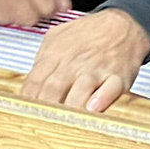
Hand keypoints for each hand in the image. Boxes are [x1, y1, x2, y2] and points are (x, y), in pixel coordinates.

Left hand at [21, 8, 149, 112]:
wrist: (123, 25)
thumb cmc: (90, 34)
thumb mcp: (58, 37)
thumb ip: (42, 59)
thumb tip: (29, 82)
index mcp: (57, 54)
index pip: (35, 81)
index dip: (28, 99)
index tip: (26, 113)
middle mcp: (74, 63)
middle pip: (53, 89)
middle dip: (45, 108)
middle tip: (43, 123)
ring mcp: (96, 70)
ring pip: (79, 92)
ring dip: (70, 108)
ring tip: (65, 123)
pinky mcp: (117, 77)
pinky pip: (109, 89)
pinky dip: (101, 100)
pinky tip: (93, 108)